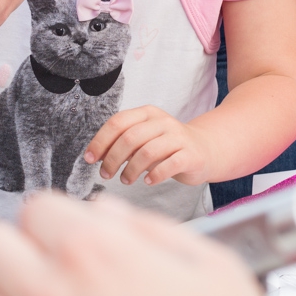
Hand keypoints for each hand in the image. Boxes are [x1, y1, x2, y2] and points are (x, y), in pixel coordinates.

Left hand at [84, 106, 214, 185]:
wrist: (205, 149)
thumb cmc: (167, 147)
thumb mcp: (143, 139)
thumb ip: (122, 144)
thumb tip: (96, 155)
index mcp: (147, 113)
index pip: (118, 122)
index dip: (100, 141)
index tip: (89, 158)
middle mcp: (163, 122)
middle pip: (130, 138)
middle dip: (112, 159)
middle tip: (106, 174)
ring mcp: (178, 137)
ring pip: (148, 152)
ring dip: (131, 170)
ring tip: (126, 180)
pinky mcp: (190, 154)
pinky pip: (169, 165)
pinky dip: (155, 175)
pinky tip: (148, 181)